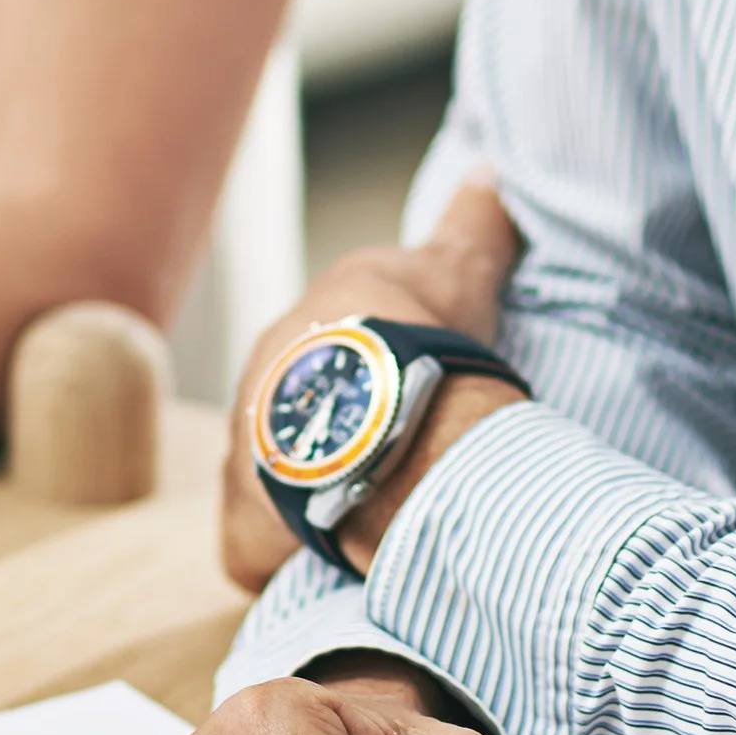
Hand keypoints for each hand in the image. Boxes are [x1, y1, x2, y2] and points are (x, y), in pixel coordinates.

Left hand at [220, 176, 522, 589]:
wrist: (387, 418)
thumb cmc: (422, 335)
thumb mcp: (458, 267)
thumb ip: (474, 220)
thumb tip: (491, 168)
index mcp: (305, 328)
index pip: (333, 358)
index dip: (375, 383)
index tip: (411, 404)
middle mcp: (260, 386)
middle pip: (302, 420)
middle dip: (346, 441)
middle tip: (401, 465)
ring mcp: (246, 459)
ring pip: (282, 484)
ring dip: (321, 497)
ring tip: (379, 519)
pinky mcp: (244, 529)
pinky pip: (263, 549)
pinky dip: (298, 560)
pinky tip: (342, 566)